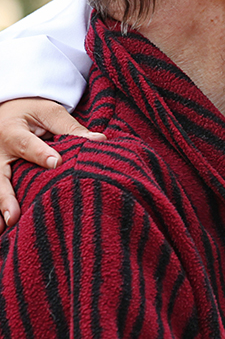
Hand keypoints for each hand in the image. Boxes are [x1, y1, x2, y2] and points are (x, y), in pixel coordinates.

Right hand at [0, 98, 104, 230]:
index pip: (26, 144)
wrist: (7, 111)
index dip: (40, 153)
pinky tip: (2, 227)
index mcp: (11, 130)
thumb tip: (100, 140)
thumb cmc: (32, 112)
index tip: (56, 163)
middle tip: (13, 216)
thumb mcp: (50, 112)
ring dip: (0, 207)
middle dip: (5, 197)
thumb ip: (71, 127)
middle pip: (0, 176)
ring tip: (6, 226)